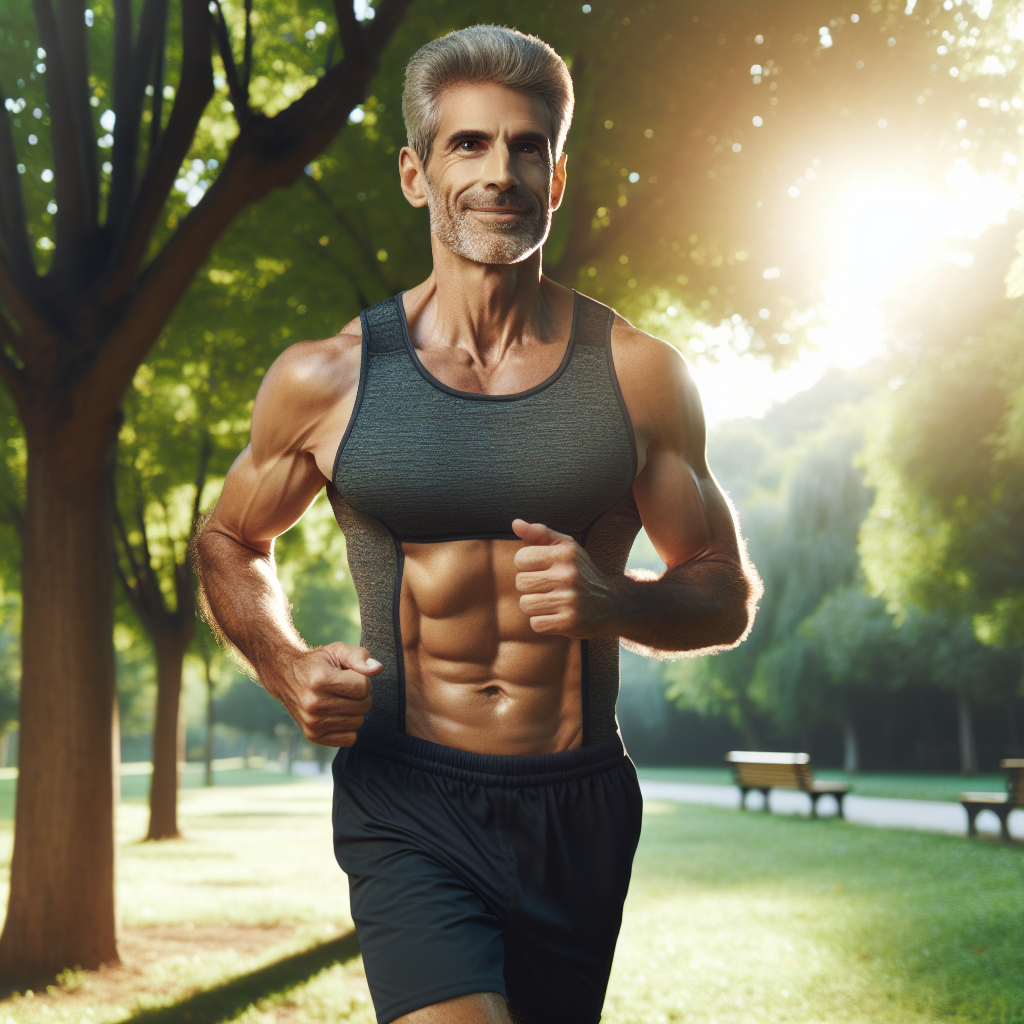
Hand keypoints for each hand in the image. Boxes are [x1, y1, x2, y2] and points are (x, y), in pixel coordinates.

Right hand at [267, 643, 379, 746]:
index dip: (362, 679)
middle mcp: (314, 704)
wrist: (285, 678)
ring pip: (358, 722)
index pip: (362, 687)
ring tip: (340, 699)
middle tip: (346, 688)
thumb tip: (377, 668)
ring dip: (355, 710)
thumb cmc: (317, 664)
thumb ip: (358, 656)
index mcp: (320, 680)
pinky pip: (349, 739)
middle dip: (361, 695)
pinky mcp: (313, 736)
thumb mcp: (336, 651)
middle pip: (363, 706)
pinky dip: (349, 727)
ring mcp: (312, 723)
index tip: (350, 676)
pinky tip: (338, 714)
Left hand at [512, 519, 621, 637]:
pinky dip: (543, 622)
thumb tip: (515, 523)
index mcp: (566, 554)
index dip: (527, 566)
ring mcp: (570, 600)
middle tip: (548, 587)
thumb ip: (540, 533)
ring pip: (526, 604)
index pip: (521, 559)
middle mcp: (569, 575)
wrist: (612, 604)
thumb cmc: (581, 572)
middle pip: (521, 583)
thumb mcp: (566, 547)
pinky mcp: (570, 623)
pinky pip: (536, 624)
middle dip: (530, 587)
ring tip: (552, 602)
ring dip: (535, 605)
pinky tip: (557, 615)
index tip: (542, 569)